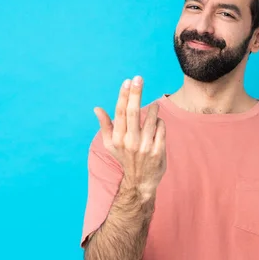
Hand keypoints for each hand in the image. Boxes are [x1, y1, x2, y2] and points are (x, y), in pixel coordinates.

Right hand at [93, 76, 166, 200]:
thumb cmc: (125, 158)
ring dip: (153, 109)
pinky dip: (160, 122)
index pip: (120, 113)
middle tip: (139, 78)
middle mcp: (130, 142)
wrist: (141, 181)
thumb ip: (105, 125)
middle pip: (134, 112)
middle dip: (136, 93)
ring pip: (152, 119)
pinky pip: (161, 128)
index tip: (127, 81)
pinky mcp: (158, 150)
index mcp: (117, 139)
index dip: (124, 96)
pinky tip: (158, 123)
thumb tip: (96, 108)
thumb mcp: (111, 145)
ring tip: (154, 106)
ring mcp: (145, 147)